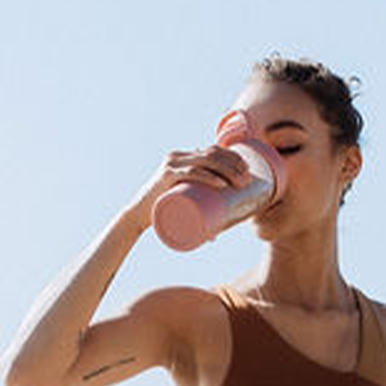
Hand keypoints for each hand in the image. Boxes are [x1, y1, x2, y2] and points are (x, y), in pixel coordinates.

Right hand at [129, 143, 250, 225]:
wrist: (137, 216)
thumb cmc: (161, 213)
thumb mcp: (182, 208)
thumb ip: (197, 218)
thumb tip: (214, 236)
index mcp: (184, 158)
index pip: (213, 150)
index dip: (233, 156)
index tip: (247, 170)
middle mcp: (178, 156)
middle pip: (213, 154)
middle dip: (234, 164)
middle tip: (248, 180)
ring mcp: (172, 164)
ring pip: (206, 161)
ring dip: (227, 171)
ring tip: (241, 183)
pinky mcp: (167, 177)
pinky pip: (192, 173)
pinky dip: (208, 178)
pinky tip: (221, 184)